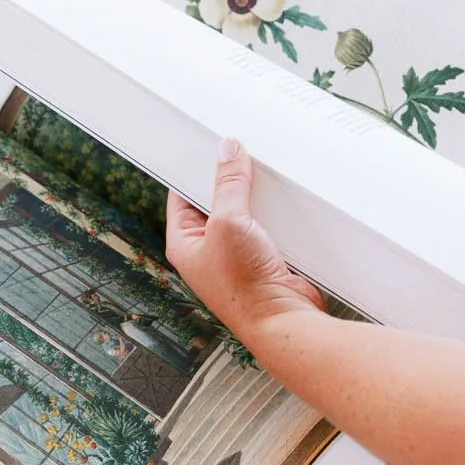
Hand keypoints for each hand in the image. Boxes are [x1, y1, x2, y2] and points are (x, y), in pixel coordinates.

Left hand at [166, 139, 325, 337]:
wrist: (282, 320)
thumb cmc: (244, 285)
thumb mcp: (229, 221)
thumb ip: (229, 184)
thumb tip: (228, 151)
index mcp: (184, 244)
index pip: (181, 196)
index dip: (192, 169)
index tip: (206, 144)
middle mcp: (208, 251)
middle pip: (215, 202)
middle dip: (228, 179)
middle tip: (239, 151)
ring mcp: (236, 256)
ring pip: (243, 213)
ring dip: (254, 196)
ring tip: (262, 171)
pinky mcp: (264, 260)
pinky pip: (266, 226)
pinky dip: (273, 212)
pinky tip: (281, 198)